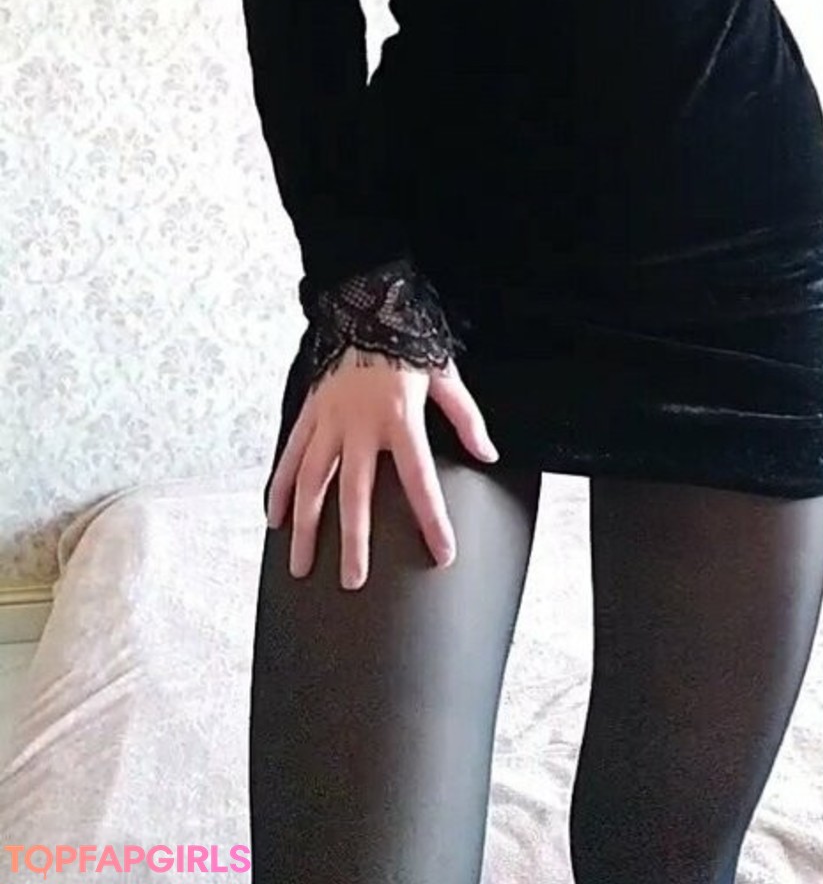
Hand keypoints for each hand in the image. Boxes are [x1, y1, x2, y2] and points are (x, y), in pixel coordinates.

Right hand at [265, 353, 499, 588]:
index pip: (420, 480)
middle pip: (355, 495)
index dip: (432, 520)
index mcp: (400, 418)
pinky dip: (280, 487)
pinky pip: (291, 455)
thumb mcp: (445, 375)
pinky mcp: (309, 411)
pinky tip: (274, 520)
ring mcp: (329, 420)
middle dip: (354, 542)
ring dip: (306, 527)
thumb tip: (488, 454)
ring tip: (301, 567)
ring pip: (313, 483)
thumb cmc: (409, 340)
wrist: (365, 301)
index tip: (442, 554)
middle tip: (353, 582)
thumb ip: (466, 418)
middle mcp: (360, 425)